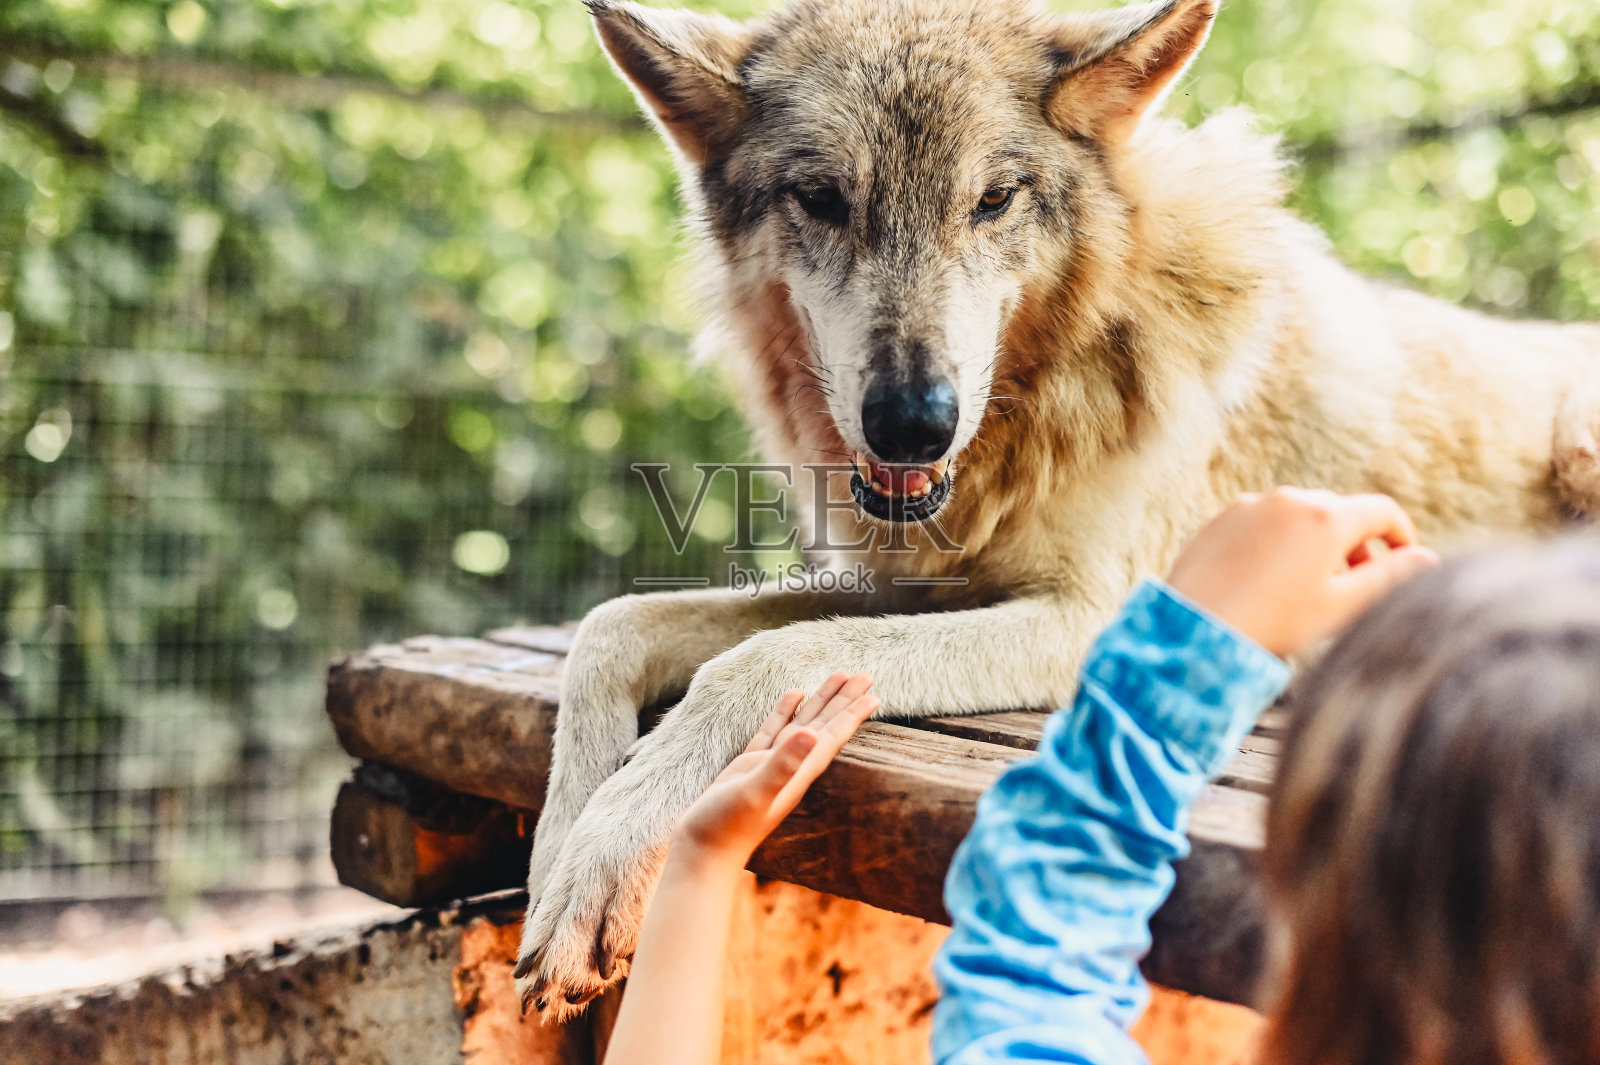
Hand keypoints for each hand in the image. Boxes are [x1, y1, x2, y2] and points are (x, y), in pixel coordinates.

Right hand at [668, 672, 878, 869]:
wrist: (702, 851)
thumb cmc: (727, 827)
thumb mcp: (754, 792)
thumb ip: (782, 765)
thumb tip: (811, 735)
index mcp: (798, 772)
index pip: (831, 736)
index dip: (852, 715)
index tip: (874, 693)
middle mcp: (791, 767)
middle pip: (824, 725)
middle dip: (843, 700)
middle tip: (865, 674)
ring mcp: (771, 765)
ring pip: (802, 724)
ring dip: (820, 701)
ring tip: (837, 676)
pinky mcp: (750, 765)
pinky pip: (775, 730)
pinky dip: (785, 712)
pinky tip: (794, 694)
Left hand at [1166, 487, 1439, 657]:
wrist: (1195, 628)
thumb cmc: (1274, 623)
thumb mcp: (1342, 606)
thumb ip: (1390, 578)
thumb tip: (1427, 559)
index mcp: (1326, 516)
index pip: (1382, 511)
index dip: (1401, 534)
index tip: (1405, 560)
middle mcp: (1289, 499)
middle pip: (1339, 514)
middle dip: (1355, 546)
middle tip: (1354, 587)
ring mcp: (1251, 505)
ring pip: (1299, 518)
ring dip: (1315, 545)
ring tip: (1308, 589)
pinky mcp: (1221, 519)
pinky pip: (1264, 525)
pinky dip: (1278, 545)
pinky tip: (1268, 583)